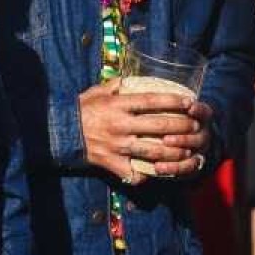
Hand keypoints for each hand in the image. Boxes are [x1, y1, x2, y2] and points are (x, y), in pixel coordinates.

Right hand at [78, 82, 210, 183]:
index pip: (151, 101)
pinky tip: (158, 173)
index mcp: (117, 105)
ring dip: (174, 152)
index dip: (172, 100)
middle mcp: (120, 125)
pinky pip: (133, 173)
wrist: (59, 132)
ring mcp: (117, 146)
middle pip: (158, 125)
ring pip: (152, 150)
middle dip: (181, 126)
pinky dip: (147, 175)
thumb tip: (133, 78)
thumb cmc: (81, 109)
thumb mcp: (97, 91)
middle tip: (195, 126)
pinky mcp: (111, 163)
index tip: (189, 102)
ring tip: (187, 150)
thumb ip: (116, 85)